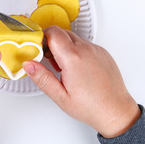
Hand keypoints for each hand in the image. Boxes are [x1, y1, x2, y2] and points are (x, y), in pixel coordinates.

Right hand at [23, 26, 140, 137]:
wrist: (116, 111)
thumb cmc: (91, 107)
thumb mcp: (60, 96)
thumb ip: (42, 77)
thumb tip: (28, 64)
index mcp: (73, 58)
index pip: (52, 32)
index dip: (42, 38)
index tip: (38, 50)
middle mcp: (86, 49)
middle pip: (62, 32)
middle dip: (51, 42)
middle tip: (49, 61)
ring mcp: (96, 50)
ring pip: (73, 38)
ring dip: (64, 47)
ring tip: (63, 68)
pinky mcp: (103, 52)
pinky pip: (85, 44)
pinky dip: (76, 51)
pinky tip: (77, 69)